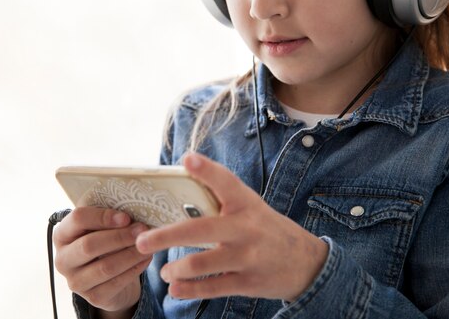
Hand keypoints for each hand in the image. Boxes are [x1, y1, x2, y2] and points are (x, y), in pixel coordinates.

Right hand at [53, 207, 151, 312]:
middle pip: (89, 245)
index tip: (126, 217)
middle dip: (119, 236)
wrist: (106, 275)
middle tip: (142, 230)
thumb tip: (132, 210)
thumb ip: (108, 216)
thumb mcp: (100, 226)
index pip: (78, 219)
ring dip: (131, 254)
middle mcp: (63, 259)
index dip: (103, 217)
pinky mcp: (93, 297)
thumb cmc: (103, 240)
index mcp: (62, 234)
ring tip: (148, 244)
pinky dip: (135, 269)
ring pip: (105, 267)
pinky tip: (146, 258)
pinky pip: (116, 282)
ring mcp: (75, 281)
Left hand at [135, 153, 327, 301]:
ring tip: (164, 272)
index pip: (226, 182)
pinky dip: (189, 290)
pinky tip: (175, 288)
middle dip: (165, 236)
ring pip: (201, 263)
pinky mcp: (248, 282)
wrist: (307, 262)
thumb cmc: (266, 229)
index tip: (187, 159)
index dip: (207, 170)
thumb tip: (180, 186)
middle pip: (200, 230)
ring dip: (176, 269)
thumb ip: (222, 200)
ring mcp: (248, 257)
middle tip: (141, 241)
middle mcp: (246, 228)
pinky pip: (213, 287)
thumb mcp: (251, 208)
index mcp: (246, 203)